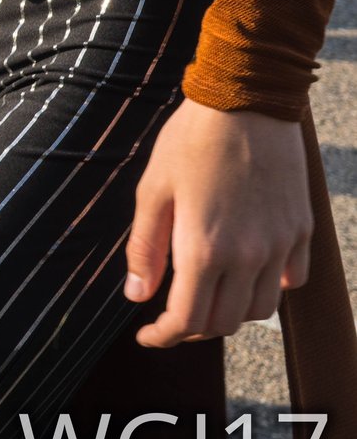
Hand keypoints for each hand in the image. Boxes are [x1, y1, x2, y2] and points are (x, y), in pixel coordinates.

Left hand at [125, 101, 310, 345]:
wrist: (247, 101)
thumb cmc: (190, 141)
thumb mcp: (153, 190)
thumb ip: (145, 248)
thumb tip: (137, 295)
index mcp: (205, 249)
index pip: (188, 320)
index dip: (164, 336)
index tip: (147, 336)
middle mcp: (249, 256)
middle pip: (225, 322)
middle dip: (193, 329)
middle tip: (169, 316)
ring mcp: (281, 245)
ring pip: (260, 309)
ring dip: (231, 312)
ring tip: (206, 294)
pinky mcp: (301, 230)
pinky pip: (290, 280)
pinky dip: (268, 288)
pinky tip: (245, 272)